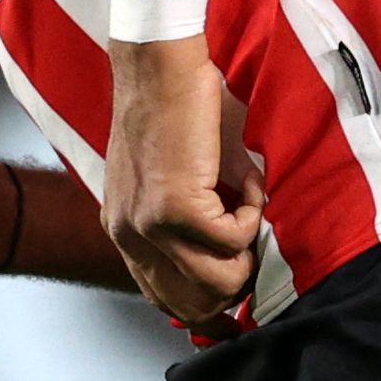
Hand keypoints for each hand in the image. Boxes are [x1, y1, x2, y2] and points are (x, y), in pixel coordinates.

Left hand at [99, 39, 261, 326]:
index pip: (163, 298)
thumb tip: (236, 263)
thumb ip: (192, 226)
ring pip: (220, 279)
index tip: (236, 315)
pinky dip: (254, 211)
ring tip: (248, 203)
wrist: (161, 66)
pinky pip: (235, 239)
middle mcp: (129, 235)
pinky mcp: (175, 209)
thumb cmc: (178, 110)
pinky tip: (248, 179)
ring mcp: (149, 226)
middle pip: (193, 304)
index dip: (205, 311)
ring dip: (248, 247)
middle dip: (236, 283)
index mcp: (125, 231)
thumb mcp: (178, 180)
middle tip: (255, 246)